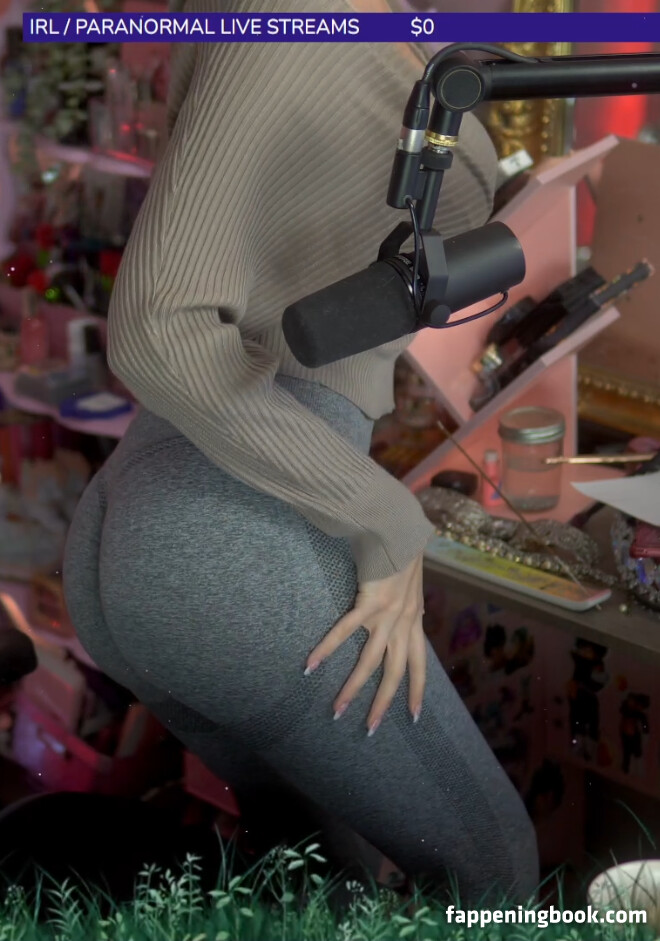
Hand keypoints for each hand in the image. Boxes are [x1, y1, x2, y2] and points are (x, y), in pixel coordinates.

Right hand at [305, 552, 426, 734]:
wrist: (397, 530)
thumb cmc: (400, 553)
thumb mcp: (411, 587)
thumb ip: (406, 607)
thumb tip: (399, 618)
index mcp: (415, 620)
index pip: (420, 664)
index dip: (417, 691)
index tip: (413, 717)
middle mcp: (405, 622)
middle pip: (395, 672)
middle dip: (382, 703)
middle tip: (368, 729)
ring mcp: (388, 614)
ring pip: (370, 662)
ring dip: (353, 688)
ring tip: (337, 709)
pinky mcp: (369, 602)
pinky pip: (344, 632)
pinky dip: (327, 649)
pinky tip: (310, 665)